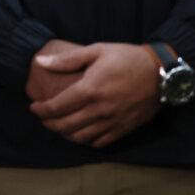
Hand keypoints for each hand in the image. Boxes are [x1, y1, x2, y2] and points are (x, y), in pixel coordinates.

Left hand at [29, 42, 160, 147]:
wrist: (161, 73)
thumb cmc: (126, 58)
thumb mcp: (96, 50)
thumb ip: (67, 59)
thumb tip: (41, 61)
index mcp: (90, 90)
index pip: (56, 107)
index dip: (41, 110)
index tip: (33, 107)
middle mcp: (99, 110)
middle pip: (65, 126)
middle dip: (49, 124)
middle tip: (43, 118)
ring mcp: (112, 122)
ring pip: (81, 138)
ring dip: (65, 134)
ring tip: (59, 125)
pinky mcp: (124, 129)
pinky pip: (100, 143)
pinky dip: (85, 141)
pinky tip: (80, 133)